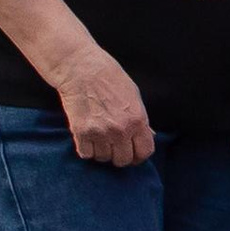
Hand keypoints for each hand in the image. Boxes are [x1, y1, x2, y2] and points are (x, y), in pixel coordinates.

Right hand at [54, 43, 154, 167]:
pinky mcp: (81, 133)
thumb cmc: (110, 79)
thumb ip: (141, 119)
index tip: (133, 153)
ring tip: (100, 138)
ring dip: (103, 152)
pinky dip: (87, 149)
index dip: (139, 155)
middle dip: (120, 155)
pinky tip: (88, 138)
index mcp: (138, 120)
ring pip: (104, 158)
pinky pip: (86, 154)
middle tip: (115, 146)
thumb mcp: (134, 96)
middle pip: (124, 160)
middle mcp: (120, 130)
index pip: (144, 152)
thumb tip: (148, 136)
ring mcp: (100, 133)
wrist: (82, 70)